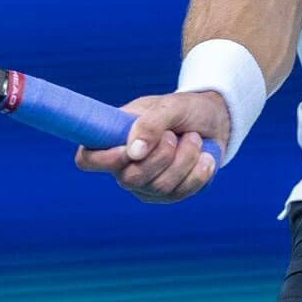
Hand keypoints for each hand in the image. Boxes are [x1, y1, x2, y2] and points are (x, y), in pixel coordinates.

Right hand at [74, 90, 228, 203]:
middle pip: (130, 178)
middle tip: (174, 135)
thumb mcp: (171, 106)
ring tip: (193, 139)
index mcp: (114, 139)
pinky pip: (181, 193)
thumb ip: (150, 123)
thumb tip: (134, 152)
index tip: (129, 150)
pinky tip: (204, 157)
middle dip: (160, 155)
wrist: (213, 121)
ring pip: (160, 187)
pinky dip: (198, 172)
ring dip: (184, 158)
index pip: (87, 159)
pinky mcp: (169, 195)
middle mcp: (125, 166)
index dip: (104, 159)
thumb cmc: (185, 109)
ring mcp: (146, 184)